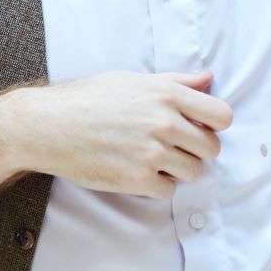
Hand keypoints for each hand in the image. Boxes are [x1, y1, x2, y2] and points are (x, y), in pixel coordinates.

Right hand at [15, 70, 230, 199]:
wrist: (48, 125)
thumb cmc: (87, 99)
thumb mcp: (131, 80)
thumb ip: (175, 81)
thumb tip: (208, 80)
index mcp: (165, 93)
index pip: (222, 115)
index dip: (214, 125)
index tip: (199, 128)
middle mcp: (164, 121)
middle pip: (212, 148)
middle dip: (196, 150)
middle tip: (172, 146)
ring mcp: (152, 152)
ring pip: (195, 172)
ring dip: (178, 169)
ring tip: (152, 159)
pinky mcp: (138, 179)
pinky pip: (169, 190)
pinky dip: (156, 185)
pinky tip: (136, 171)